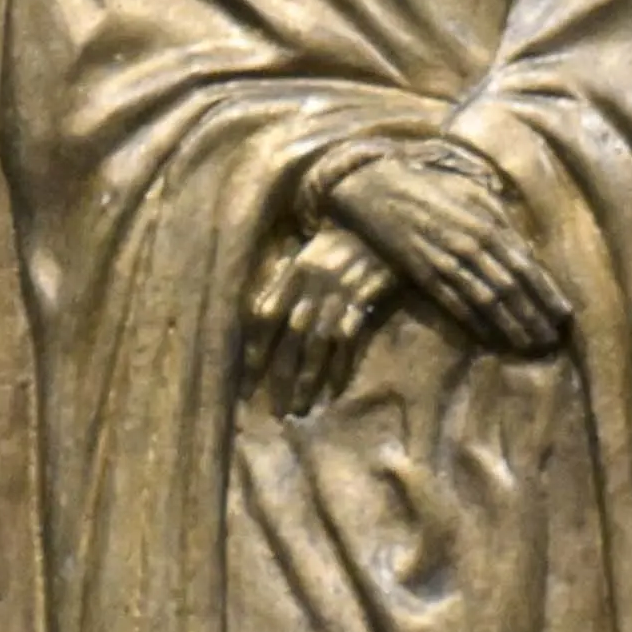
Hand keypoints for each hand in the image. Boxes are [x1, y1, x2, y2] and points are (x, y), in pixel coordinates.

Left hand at [243, 219, 389, 409]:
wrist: (384, 221)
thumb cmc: (342, 239)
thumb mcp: (307, 253)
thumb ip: (284, 281)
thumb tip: (261, 315)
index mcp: (293, 271)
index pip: (264, 317)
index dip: (255, 351)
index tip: (247, 382)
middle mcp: (311, 284)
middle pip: (289, 337)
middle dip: (280, 375)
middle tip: (274, 409)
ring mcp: (338, 293)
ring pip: (317, 343)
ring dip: (308, 379)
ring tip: (300, 408)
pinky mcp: (364, 300)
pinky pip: (348, 340)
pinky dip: (341, 366)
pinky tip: (334, 389)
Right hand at [335, 145, 575, 359]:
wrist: (380, 188)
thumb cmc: (432, 187)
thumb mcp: (475, 194)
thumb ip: (501, 220)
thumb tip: (523, 248)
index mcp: (489, 224)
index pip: (526, 266)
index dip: (547, 293)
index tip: (563, 315)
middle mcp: (472, 246)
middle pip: (511, 288)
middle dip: (533, 316)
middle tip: (550, 339)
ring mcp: (446, 262)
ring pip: (487, 301)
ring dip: (509, 326)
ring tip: (528, 344)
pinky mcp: (423, 275)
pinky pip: (454, 304)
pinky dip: (475, 322)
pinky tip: (491, 337)